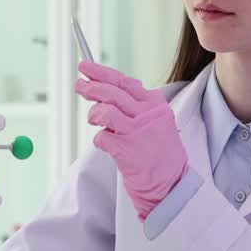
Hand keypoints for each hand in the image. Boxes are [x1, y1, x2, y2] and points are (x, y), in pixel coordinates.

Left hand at [75, 62, 187, 220]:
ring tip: (93, 118)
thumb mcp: (157, 121)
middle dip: (91, 86)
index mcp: (155, 104)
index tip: (87, 68)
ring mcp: (137, 131)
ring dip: (94, 113)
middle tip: (79, 84)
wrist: (171, 183)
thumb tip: (110, 87)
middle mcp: (147, 114)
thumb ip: (138, 105)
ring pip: (106, 110)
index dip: (102, 73)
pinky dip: (99, 139)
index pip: (125, 82)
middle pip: (113, 92)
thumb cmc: (160, 153)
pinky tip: (105, 144)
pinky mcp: (126, 149)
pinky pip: (102, 137)